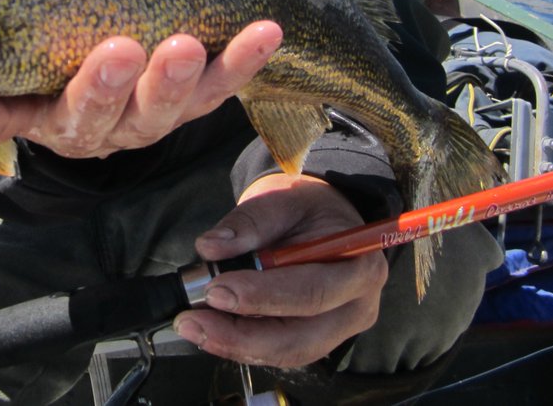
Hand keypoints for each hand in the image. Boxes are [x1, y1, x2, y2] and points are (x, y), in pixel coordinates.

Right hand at [0, 21, 282, 158]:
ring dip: (208, 72)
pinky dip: (246, 61)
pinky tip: (269, 32)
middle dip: (146, 81)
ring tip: (227, 39)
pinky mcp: (192, 102)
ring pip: (183, 104)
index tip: (104, 56)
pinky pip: (223, 87)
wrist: (78, 98)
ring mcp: (156, 117)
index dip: (87, 90)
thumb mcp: (8, 98)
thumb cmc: (35, 85)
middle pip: (132, 113)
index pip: (67, 114)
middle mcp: (112, 130)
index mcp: (60, 125)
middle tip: (157, 47)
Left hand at [173, 174, 388, 368]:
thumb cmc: (308, 208)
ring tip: (193, 326)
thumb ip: (248, 222)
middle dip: (241, 336)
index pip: (312, 292)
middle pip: (299, 338)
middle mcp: (355, 308)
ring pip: (285, 352)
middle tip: (193, 321)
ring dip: (234, 344)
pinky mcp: (314, 339)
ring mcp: (337, 330)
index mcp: (359, 267)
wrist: (323, 219)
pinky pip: (277, 350)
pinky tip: (209, 329)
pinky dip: (240, 344)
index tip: (216, 289)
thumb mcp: (283, 199)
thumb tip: (210, 247)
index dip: (263, 297)